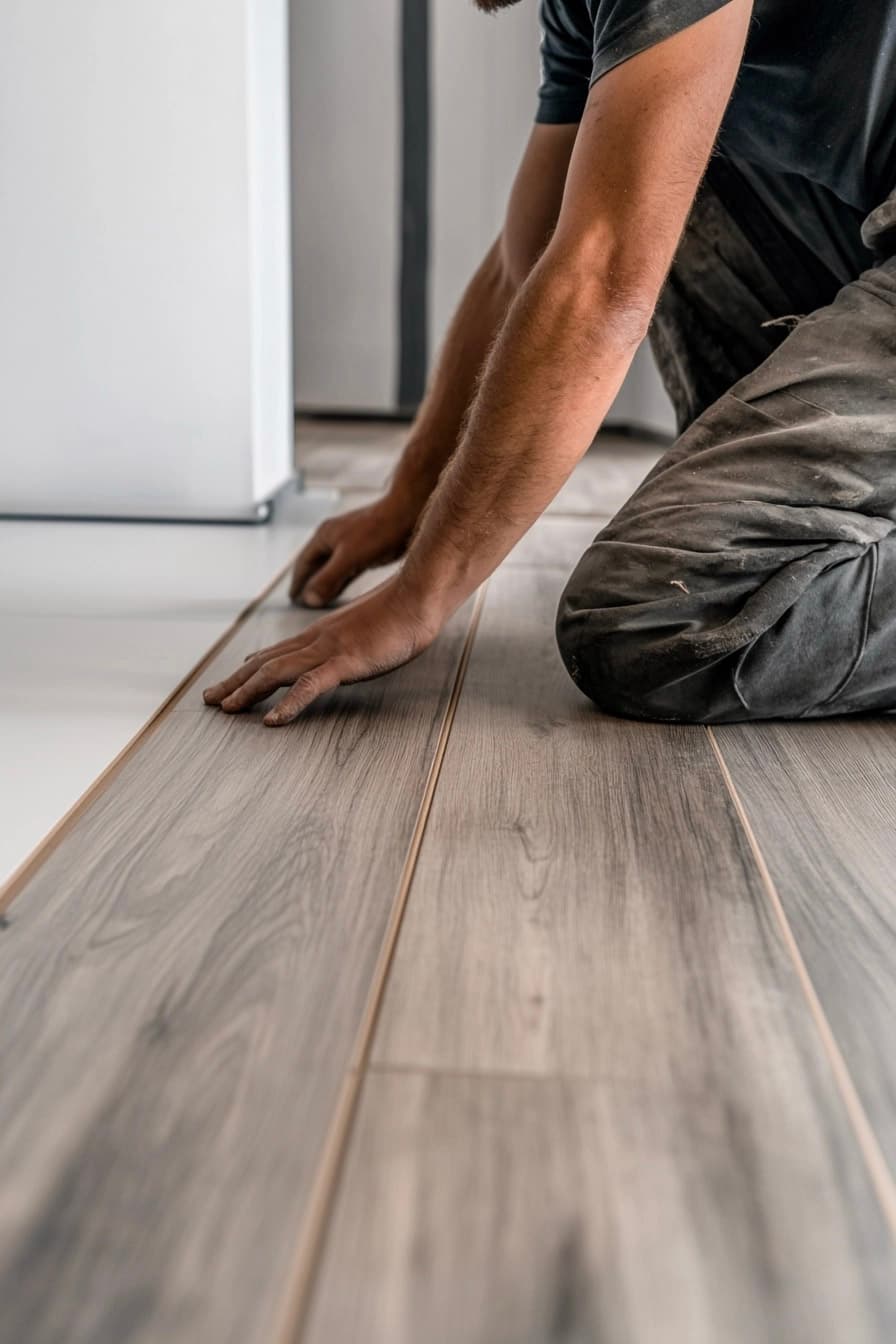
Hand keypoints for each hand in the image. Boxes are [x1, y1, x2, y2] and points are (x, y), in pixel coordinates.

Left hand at [202, 576, 439, 725]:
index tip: (233, 680)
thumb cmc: (402, 610)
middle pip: (266, 663)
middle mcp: (317, 640)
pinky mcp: (344, 662)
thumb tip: (347, 647)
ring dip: (248, 691)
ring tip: (227, 709)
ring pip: (276, 672)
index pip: (277, 652)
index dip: (250, 668)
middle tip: (212, 699)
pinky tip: (272, 720)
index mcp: (322, 633)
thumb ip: (352, 638)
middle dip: (236, 682)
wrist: (418, 596)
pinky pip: (309, 686)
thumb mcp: (370, 627)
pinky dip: (288, 705)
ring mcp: (328, 650)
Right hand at [289, 494, 417, 607]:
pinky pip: (347, 566)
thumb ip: (328, 579)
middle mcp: (335, 537)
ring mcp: (351, 541)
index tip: (293, 598)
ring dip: (325, 581)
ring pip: (331, 565)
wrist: (408, 512)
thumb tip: (309, 598)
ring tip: (319, 597)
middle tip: (302, 600)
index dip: (298, 582)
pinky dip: (341, 578)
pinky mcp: (367, 547)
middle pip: (315, 564)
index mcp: (325, 536)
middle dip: (308, 582)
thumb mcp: (349, 558)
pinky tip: (343, 586)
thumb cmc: (379, 530)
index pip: (304, 563)